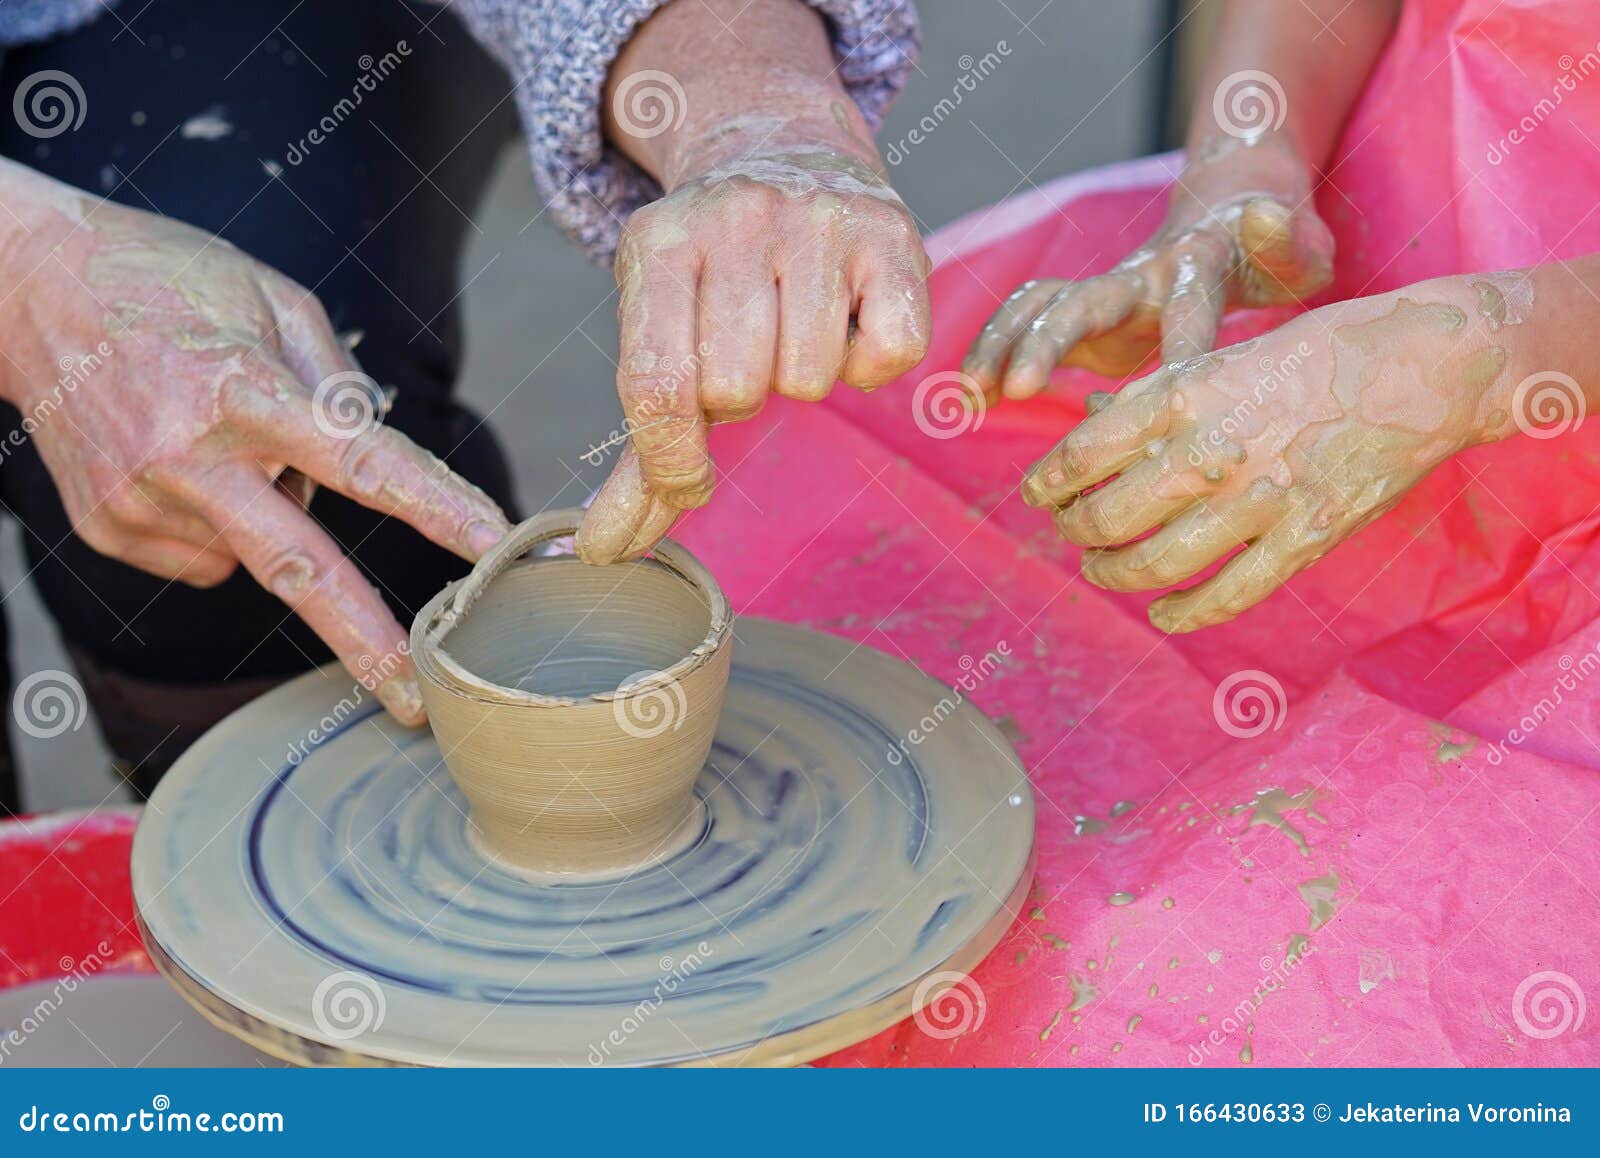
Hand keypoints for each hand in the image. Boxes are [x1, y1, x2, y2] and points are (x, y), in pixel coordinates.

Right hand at [0, 171, 510, 721]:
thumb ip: (338, 383)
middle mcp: (187, 456)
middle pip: (300, 569)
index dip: (438, 509)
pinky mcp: (107, 529)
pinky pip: (206, 557)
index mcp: (243, 390)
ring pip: (255, 554)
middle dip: (365, 641)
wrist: (27, 285)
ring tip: (223, 437)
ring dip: (273, 515)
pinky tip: (185, 466)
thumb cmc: (166, 280)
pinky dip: (221, 523)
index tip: (495, 545)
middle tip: (414, 702)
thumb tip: (381, 461)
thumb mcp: (273, 298)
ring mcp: (140, 501)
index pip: (365, 462)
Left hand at [575, 147, 929, 562]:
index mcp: (656, 245)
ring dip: (806, 376)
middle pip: (738, 388)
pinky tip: (851, 323)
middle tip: (749, 353)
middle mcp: (732, 220)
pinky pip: (888, 356)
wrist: (786, 155)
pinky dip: (872, 366)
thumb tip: (603, 551)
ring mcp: (814, 220)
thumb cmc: (712, 278)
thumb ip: (637, 456)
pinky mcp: (889, 234)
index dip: (672, 460)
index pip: (657, 384)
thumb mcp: (658, 338)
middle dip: (743, 396)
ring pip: (811, 376)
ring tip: (797, 327)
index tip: (689, 480)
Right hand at [964, 138, 1333, 399]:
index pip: (1188, 310)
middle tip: (1019, 386)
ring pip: (1040, 307)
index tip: (1164, 400)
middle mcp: (1139, 275)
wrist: (1229, 214)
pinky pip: (1026, 323)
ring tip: (968, 394)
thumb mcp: (1301, 248)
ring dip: (1001, 346)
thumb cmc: (1275, 250)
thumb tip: (1263, 218)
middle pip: (1085, 300)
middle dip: (1049, 341)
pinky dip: (993, 352)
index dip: (1177, 351)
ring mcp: (1105, 292)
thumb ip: (1290, 241)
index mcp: (1198, 267)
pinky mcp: (1084, 313)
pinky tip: (966, 394)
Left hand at [1022, 288, 1509, 630]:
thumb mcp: (1221, 357)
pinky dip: (1183, 613)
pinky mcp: (1303, 540)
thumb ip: (1151, 395)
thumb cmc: (1316, 353)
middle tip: (1072, 534)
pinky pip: (1226, 596)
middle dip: (1075, 533)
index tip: (1037, 496)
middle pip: (1104, 518)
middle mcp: (1208, 452)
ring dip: (1114, 576)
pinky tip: (1163, 613)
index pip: (1078, 456)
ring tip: (1102, 572)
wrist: (1425, 367)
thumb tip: (1088, 419)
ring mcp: (1257, 502)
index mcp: (1181, 398)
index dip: (1044, 485)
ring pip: (1153, 565)